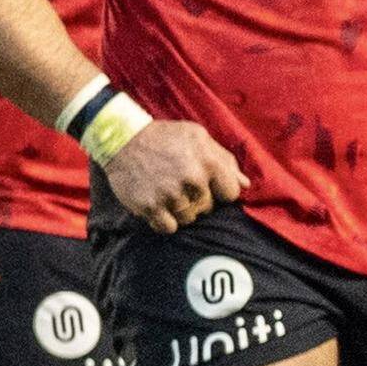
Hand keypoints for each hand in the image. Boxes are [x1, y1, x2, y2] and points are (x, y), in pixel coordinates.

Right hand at [104, 116, 244, 233]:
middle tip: (181, 185)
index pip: (231, 194)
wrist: (121, 140)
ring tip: (168, 192)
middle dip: (199, 200)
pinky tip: (159, 205)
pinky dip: (165, 221)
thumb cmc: (165, 137)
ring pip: (189, 219)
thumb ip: (224, 160)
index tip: (209, 186)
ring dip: (181, 210)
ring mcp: (171, 195)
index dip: (220, 192)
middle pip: (209, 208)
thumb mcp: (198, 137)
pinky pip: (169, 228)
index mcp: (209, 162)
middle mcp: (192, 179)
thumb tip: (245, 184)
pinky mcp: (150, 207)